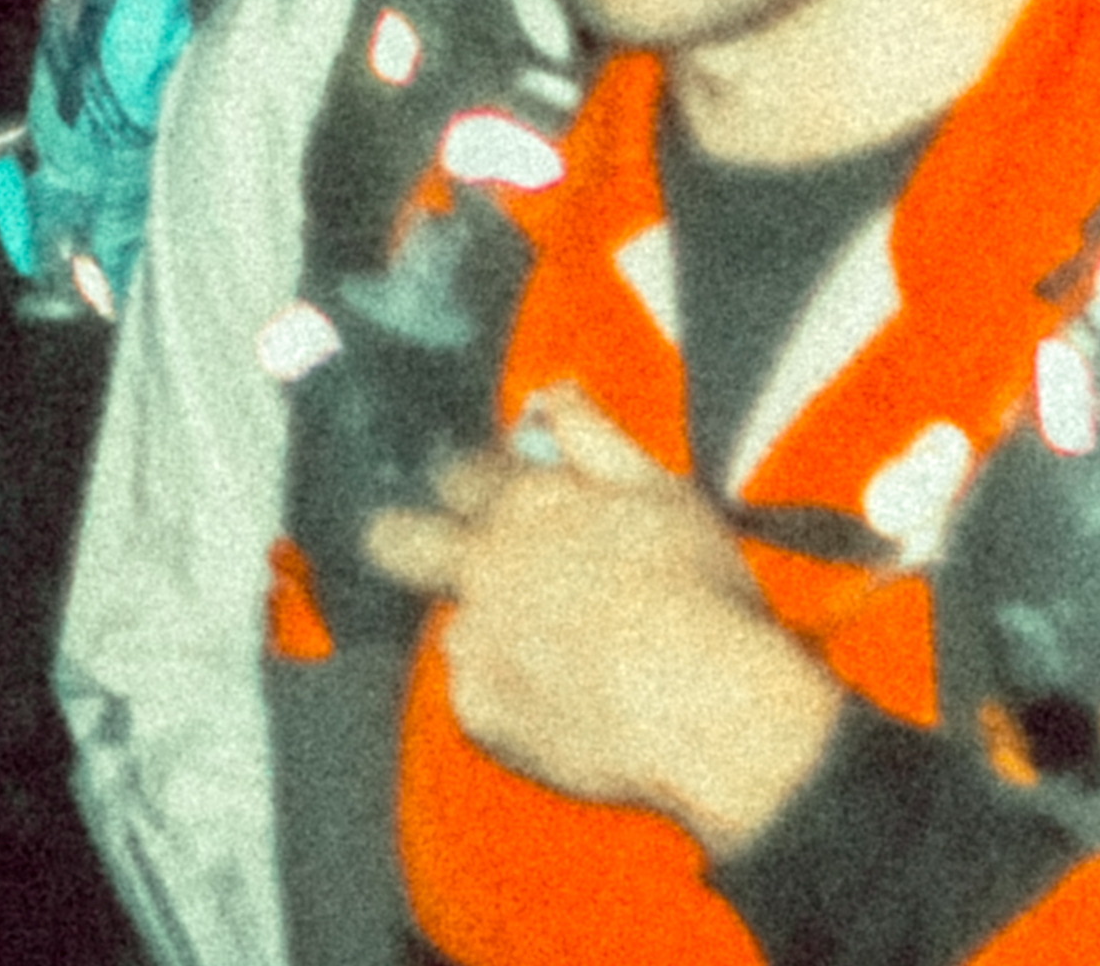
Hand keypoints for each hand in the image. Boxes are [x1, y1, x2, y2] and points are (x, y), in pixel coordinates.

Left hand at [373, 386, 851, 855]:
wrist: (702, 708)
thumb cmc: (696, 591)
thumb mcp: (662, 490)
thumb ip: (593, 435)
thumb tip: (549, 391)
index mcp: (530, 504)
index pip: (460, 472)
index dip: (467, 478)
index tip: (478, 488)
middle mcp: (484, 567)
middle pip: (402, 539)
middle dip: (398, 533)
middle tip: (415, 544)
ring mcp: (474, 640)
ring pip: (458, 623)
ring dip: (490, 626)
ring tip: (563, 645)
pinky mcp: (475, 708)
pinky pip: (479, 689)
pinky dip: (512, 687)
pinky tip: (567, 692)